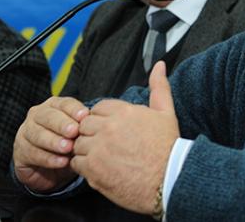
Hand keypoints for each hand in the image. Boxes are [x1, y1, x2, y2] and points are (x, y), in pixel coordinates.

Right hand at [12, 96, 88, 191]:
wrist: (51, 168)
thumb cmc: (69, 144)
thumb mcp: (78, 134)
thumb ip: (83, 127)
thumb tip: (97, 124)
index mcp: (54, 106)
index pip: (64, 103)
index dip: (74, 109)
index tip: (85, 116)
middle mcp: (37, 116)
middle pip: (48, 116)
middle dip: (62, 124)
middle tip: (74, 132)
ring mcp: (26, 132)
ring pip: (38, 134)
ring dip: (54, 141)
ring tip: (68, 148)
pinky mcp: (20, 151)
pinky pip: (33, 153)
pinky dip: (48, 158)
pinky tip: (61, 162)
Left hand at [71, 61, 179, 213]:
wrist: (169, 179)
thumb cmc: (168, 148)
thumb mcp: (166, 112)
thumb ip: (159, 87)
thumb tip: (160, 66)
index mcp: (123, 112)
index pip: (98, 108)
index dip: (104, 119)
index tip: (112, 130)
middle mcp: (108, 127)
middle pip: (85, 125)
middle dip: (93, 133)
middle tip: (107, 145)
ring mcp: (98, 149)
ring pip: (78, 143)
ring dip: (87, 150)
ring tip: (104, 158)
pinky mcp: (92, 169)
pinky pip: (76, 163)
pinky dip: (84, 167)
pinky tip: (100, 169)